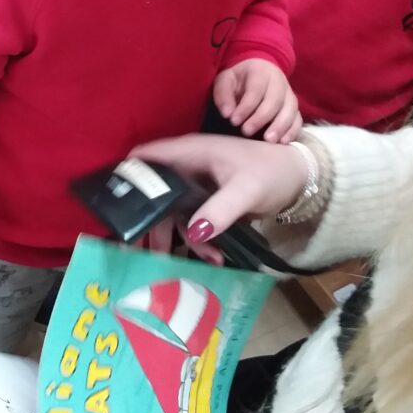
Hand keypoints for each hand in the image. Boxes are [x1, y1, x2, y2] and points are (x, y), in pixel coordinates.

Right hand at [134, 133, 308, 244]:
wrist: (299, 181)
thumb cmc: (271, 172)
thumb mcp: (246, 190)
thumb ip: (220, 210)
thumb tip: (193, 232)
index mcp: (191, 153)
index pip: (148, 157)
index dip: (127, 175)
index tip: (113, 203)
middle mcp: (188, 168)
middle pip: (156, 194)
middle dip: (152, 223)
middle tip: (146, 251)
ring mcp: (197, 187)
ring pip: (175, 213)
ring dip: (181, 238)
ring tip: (198, 259)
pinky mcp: (208, 203)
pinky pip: (193, 223)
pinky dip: (200, 241)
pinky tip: (215, 258)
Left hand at [214, 59, 300, 142]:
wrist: (256, 73)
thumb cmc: (238, 80)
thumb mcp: (225, 80)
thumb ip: (223, 95)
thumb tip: (227, 113)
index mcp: (261, 71)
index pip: (256, 90)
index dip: (246, 106)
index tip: (234, 121)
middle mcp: (279, 81)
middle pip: (275, 100)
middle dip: (261, 118)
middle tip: (246, 132)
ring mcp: (289, 94)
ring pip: (290, 110)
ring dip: (280, 126)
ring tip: (268, 140)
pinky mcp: (294, 107)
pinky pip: (297, 119)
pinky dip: (293, 131)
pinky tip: (282, 142)